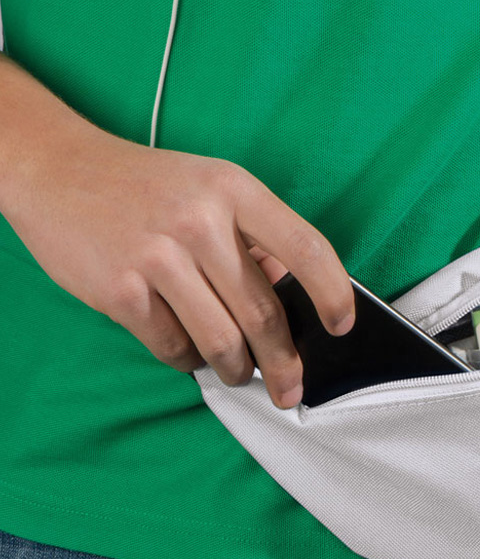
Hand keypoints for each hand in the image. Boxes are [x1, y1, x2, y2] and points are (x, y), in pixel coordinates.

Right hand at [5, 124, 355, 408]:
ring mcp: (157, 256)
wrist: (58, 169)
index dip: (332, 294)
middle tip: (290, 388)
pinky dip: (187, 359)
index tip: (341, 326)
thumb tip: (290, 290)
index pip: (305, 249)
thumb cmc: (147, 186)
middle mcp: (199, 221)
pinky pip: (173, 348)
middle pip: (264, 313)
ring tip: (237, 373)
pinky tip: (188, 350)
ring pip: (221, 341)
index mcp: (234, 189)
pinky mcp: (120, 290)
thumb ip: (254, 237)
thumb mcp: (210, 187)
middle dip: (284, 363)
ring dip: (236, 369)